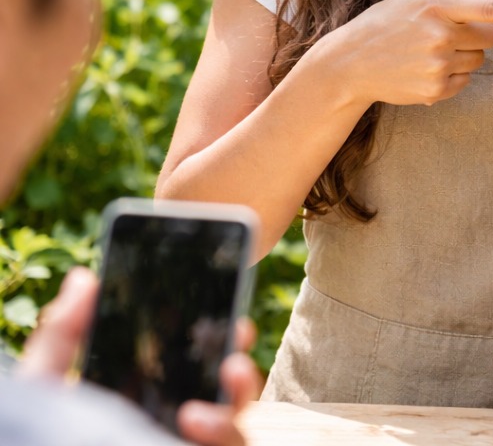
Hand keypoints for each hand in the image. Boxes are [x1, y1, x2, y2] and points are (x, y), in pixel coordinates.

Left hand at [19, 267, 260, 445]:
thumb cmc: (36, 440)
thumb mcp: (41, 393)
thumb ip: (59, 338)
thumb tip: (83, 279)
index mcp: (143, 402)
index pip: (192, 365)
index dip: (215, 333)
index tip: (224, 305)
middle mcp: (171, 430)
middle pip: (225, 395)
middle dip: (240, 363)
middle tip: (237, 334)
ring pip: (237, 431)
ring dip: (240, 401)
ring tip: (221, 382)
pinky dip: (222, 434)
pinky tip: (192, 423)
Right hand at [309, 0, 492, 107]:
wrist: (350, 62)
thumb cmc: (389, 21)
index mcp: (436, 6)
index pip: (490, 9)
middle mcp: (439, 36)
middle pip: (492, 37)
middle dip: (477, 34)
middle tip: (445, 32)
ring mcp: (437, 67)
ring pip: (480, 60)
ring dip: (464, 54)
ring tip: (428, 50)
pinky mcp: (434, 91)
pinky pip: (466, 81)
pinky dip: (453, 75)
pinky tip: (424, 68)